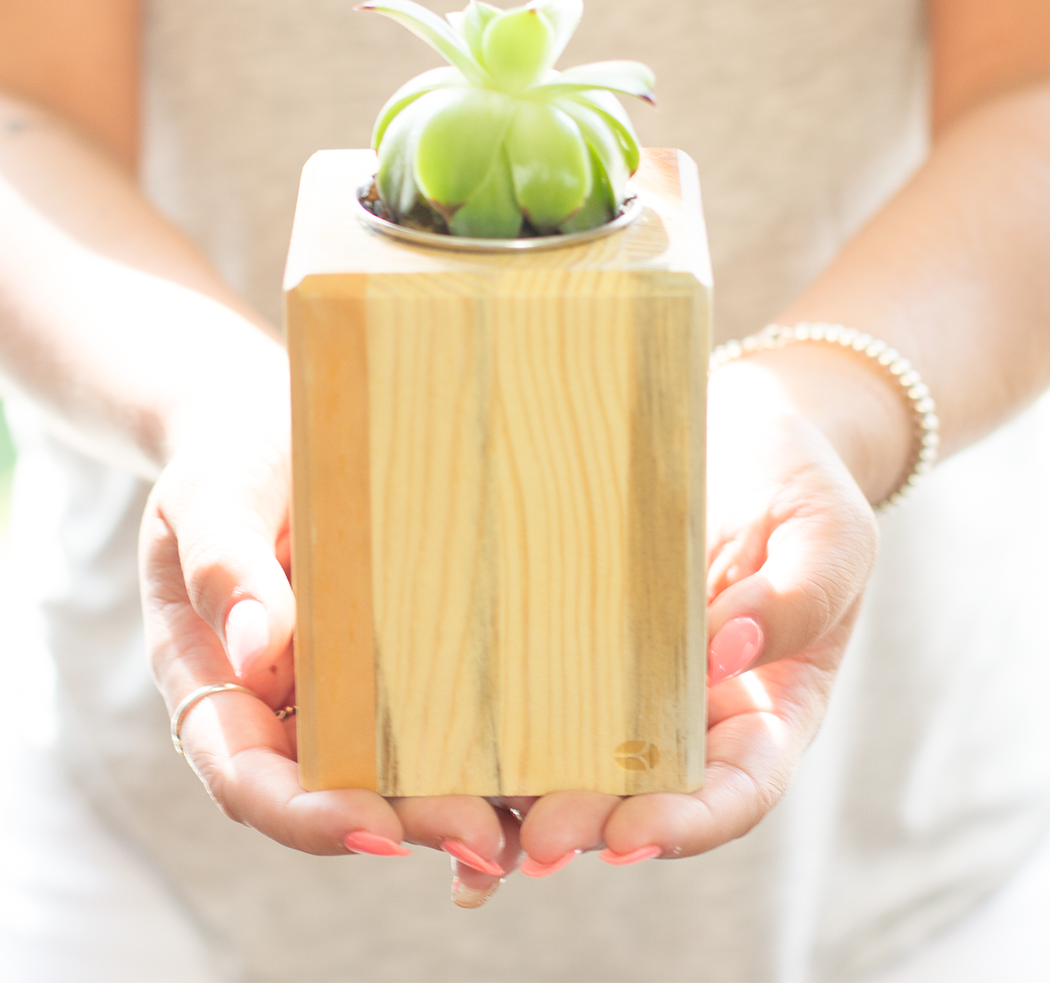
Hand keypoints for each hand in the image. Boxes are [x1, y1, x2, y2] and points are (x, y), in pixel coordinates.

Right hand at [138, 382, 519, 878]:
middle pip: (338, 794)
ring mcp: (350, 690)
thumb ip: (221, 564)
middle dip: (410, 826)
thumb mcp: (211, 495)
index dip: (306, 816)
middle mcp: (286, 706)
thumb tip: (256, 652)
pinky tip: (549, 761)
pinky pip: (444, 712)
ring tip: (535, 823)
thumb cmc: (232, 457)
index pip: (251, 777)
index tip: (373, 831)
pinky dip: (489, 749)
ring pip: (399, 772)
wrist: (277, 424)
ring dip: (462, 804)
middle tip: (484, 838)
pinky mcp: (408, 659)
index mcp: (219, 685)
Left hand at [511, 353, 881, 876]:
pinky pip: (537, 683)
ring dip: (530, 792)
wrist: (740, 431)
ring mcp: (627, 678)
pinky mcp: (573, 635)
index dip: (687, 826)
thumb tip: (729, 651)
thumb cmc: (798, 484)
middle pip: (645, 793)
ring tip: (478, 816)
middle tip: (534, 841)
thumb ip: (801, 597)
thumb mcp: (828, 533)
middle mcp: (692, 712)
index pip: (736, 790)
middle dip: (590, 825)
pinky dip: (497, 723)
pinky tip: (444, 743)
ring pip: (580, 754)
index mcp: (767, 708)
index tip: (630, 839)